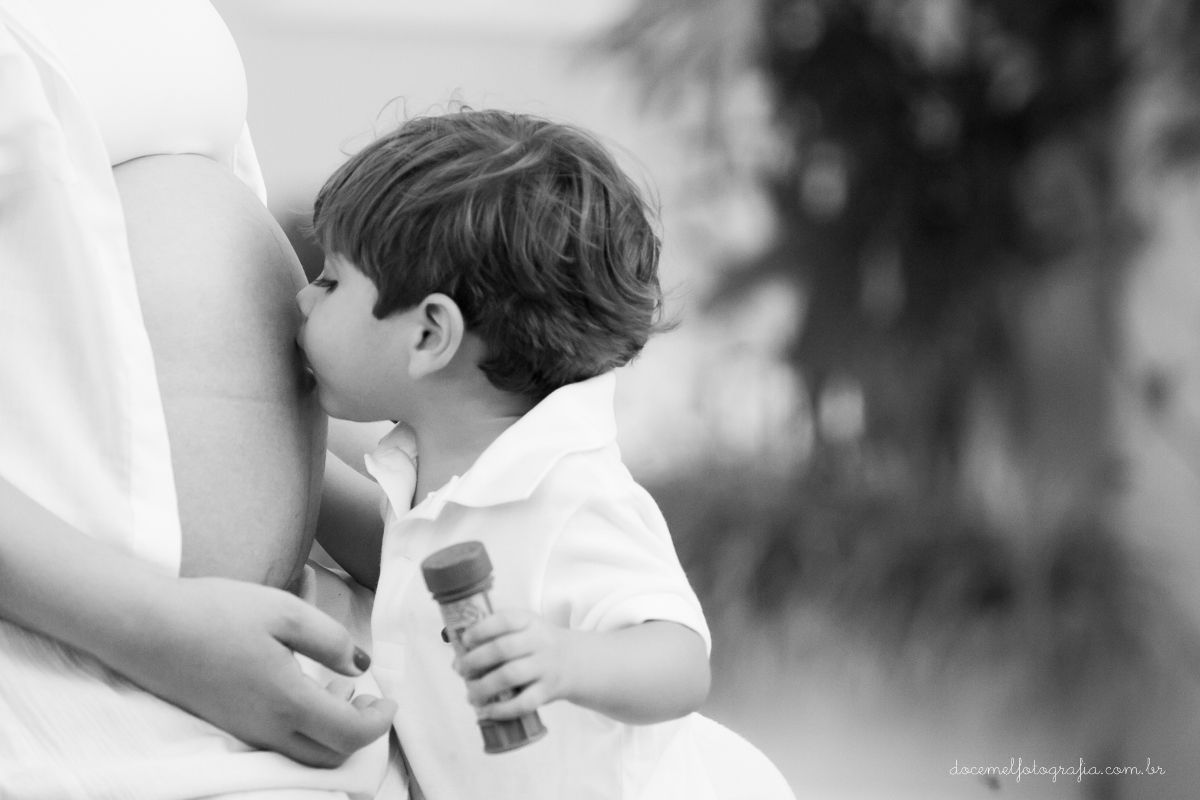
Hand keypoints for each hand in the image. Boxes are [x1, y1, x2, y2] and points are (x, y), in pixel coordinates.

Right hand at [134, 576, 396, 766]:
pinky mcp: (228, 724)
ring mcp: (244, 731)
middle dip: (360, 733)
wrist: (146, 627)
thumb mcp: (287, 611)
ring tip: (342, 691)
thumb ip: (331, 641)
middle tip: (372, 699)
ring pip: (303, 753)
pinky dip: (304, 727)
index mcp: (288, 702)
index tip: (390, 700)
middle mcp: (267, 728)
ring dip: (332, 731)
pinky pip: (278, 742)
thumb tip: (362, 667)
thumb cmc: (217, 612)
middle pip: (329, 755)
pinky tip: (304, 690)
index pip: (350, 734)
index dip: (379, 723)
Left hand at [454, 610, 573, 720]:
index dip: (480, 631)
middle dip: (474, 660)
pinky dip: (501, 709)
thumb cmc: (536, 644)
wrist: (574, 661)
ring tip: (470, 693)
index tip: (465, 641)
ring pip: (510, 676)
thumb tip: (457, 659)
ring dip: (483, 686)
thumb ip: (492, 637)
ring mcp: (545, 667)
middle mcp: (540, 641)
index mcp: (529, 621)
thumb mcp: (523, 628)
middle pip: (503, 649)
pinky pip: (523, 703)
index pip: (504, 620)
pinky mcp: (548, 691)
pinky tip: (486, 710)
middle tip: (460, 669)